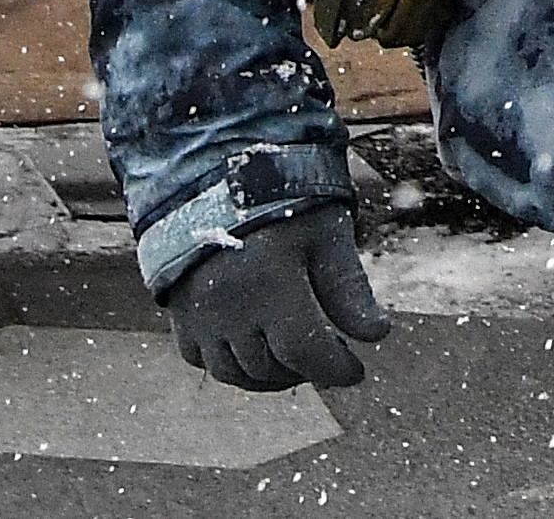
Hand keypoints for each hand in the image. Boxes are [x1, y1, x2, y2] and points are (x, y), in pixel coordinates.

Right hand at [161, 203, 387, 389]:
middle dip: (306, 372)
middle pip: (270, 368)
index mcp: (270, 286)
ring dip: (269, 376)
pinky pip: (200, 359)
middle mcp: (227, 308)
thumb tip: (376, 336)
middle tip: (330, 359)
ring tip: (297, 360)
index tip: (356, 372)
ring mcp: (197, 314)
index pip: (305, 352)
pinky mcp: (177, 312)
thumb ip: (348, 289)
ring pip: (233, 372)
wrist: (215, 176)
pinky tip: (255, 351)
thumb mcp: (326, 235)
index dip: (334, 369)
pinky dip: (230, 366)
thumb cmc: (282, 200)